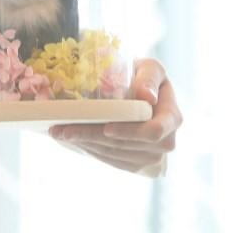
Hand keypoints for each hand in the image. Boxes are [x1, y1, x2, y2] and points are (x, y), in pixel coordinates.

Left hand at [47, 59, 180, 176]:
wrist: (144, 95)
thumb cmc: (145, 77)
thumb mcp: (151, 68)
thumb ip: (149, 77)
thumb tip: (146, 96)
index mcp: (172, 118)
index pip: (153, 132)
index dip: (129, 132)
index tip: (106, 127)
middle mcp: (165, 142)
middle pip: (126, 145)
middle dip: (93, 137)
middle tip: (63, 129)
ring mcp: (151, 157)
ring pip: (114, 154)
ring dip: (86, 144)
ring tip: (60, 132)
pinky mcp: (136, 165)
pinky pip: (111, 161)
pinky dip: (89, 150)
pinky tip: (72, 139)